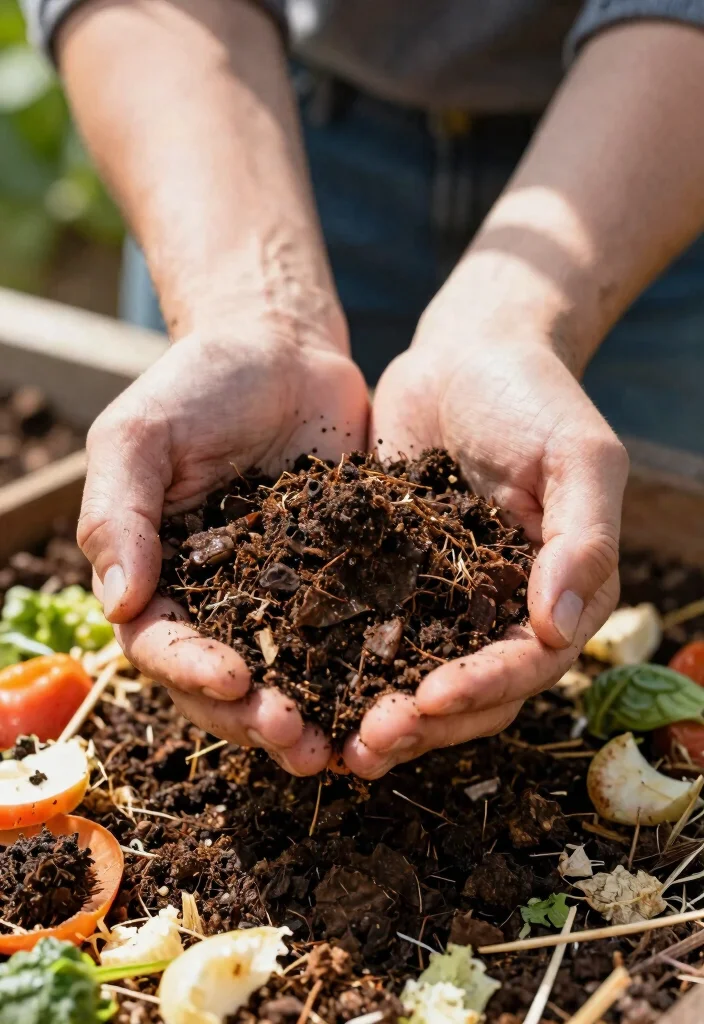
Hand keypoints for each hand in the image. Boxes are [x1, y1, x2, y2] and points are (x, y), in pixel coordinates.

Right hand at [80, 315, 368, 775]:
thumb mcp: (140, 435)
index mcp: (159, 577)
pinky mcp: (340, 580)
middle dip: (256, 718)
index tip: (236, 679)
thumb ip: (119, 513)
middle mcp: (218, 601)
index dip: (193, 672)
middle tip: (297, 740)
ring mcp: (281, 596)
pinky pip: (351, 635)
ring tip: (344, 748)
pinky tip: (396, 696)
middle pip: (226, 683)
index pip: (163, 644)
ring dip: (313, 717)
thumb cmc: (198, 383)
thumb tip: (119, 604)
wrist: (282, 347)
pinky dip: (366, 674)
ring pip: (291, 676)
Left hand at [343, 301, 627, 777]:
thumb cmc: (534, 394)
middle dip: (422, 723)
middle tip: (367, 744)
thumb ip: (584, 538)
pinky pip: (368, 633)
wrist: (467, 350)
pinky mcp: (392, 579)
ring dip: (378, 714)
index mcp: (559, 592)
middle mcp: (503, 610)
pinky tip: (298, 685)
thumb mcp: (578, 455)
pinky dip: (340, 666)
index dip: (483, 688)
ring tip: (330, 742)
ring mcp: (445, 599)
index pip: (527, 664)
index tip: (431, 697)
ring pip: (415, 678)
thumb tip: (562, 629)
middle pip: (470, 692)